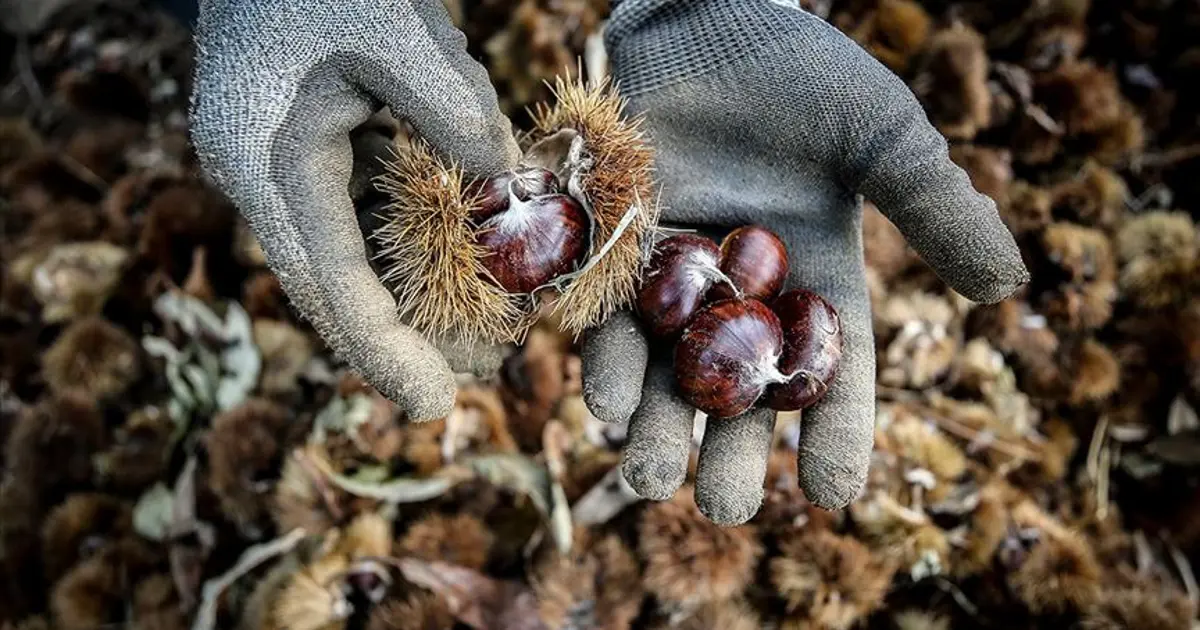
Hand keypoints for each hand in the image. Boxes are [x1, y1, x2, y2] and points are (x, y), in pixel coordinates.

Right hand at [190, 0, 519, 420]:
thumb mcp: (397, 30)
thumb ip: (452, 111)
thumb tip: (508, 184)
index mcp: (269, 159)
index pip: (331, 281)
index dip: (384, 350)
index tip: (434, 404)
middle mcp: (260, 176)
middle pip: (333, 286)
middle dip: (401, 338)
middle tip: (477, 374)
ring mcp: (273, 163)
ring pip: (343, 257)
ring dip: (406, 297)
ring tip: (481, 334)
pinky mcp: (297, 146)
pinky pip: (351, 216)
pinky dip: (400, 245)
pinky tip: (455, 264)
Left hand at [582, 0, 1028, 523]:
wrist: (708, 20)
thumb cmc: (805, 76)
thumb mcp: (885, 139)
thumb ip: (936, 208)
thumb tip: (1007, 287)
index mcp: (818, 280)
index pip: (833, 374)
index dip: (836, 434)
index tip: (832, 495)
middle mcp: (747, 296)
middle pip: (742, 394)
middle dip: (733, 454)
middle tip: (726, 509)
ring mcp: (678, 280)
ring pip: (668, 375)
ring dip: (659, 431)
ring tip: (651, 483)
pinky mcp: (617, 253)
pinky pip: (610, 323)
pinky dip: (610, 362)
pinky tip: (609, 401)